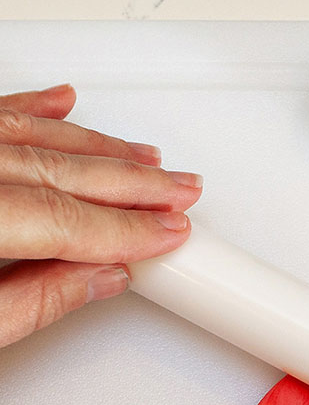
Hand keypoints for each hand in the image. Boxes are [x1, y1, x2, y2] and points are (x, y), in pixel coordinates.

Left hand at [0, 84, 201, 347]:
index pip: (62, 217)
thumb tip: (103, 276)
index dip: (128, 228)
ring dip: (99, 148)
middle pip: (57, 171)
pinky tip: (64, 103)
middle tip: (182, 193)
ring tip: (150, 159)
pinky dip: (33, 111)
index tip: (173, 232)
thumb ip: (36, 301)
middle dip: (133, 184)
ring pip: (31, 135)